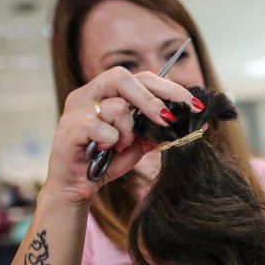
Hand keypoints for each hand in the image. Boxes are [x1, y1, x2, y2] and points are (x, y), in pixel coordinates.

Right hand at [43, 67, 196, 205]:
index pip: (141, 78)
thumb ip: (160, 130)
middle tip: (168, 120)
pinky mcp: (69, 127)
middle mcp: (89, 94)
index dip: (170, 89)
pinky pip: (100, 128)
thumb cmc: (107, 160)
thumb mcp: (140, 143)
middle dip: (152, 100)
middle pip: (123, 77)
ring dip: (127, 131)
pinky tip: (103, 151)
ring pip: (116, 107)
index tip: (195, 106)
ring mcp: (76, 109)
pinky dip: (110, 142)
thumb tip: (195, 123)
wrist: (78, 186)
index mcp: (106, 92)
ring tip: (120, 146)